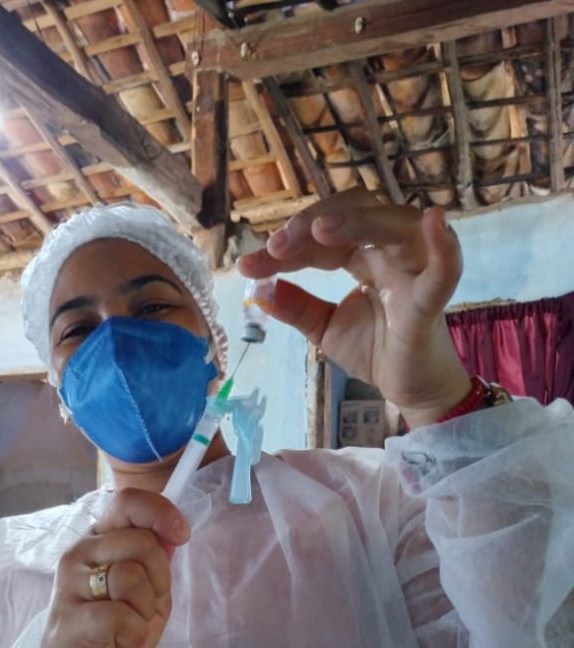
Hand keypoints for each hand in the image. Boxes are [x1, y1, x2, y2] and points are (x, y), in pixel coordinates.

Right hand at [38, 489, 189, 647]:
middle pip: (140, 542)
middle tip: (149, 604)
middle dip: (160, 577)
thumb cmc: (113, 629)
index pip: (127, 502)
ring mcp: (69, 584)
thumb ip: (158, 561)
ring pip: (130, 577)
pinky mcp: (68, 618)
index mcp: (100, 539)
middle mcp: (80, 553)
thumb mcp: (148, 592)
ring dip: (145, 608)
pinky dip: (135, 631)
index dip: (160, 512)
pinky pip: (118, 614)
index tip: (181, 534)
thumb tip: (172, 533)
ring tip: (132, 624)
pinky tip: (125, 640)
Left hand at [237, 188, 471, 427]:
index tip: (248, 265)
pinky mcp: (431, 302)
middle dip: (313, 223)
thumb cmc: (376, 350)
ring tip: (319, 229)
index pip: (325, 234)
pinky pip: (444, 269)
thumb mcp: (324, 327)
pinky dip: (443, 245)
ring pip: (395, 225)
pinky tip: (433, 219)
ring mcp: (415, 272)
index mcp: (366, 255)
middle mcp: (392, 253)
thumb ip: (295, 306)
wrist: (408, 389)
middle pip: (358, 213)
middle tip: (276, 245)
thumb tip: (258, 290)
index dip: (287, 244)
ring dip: (357, 221)